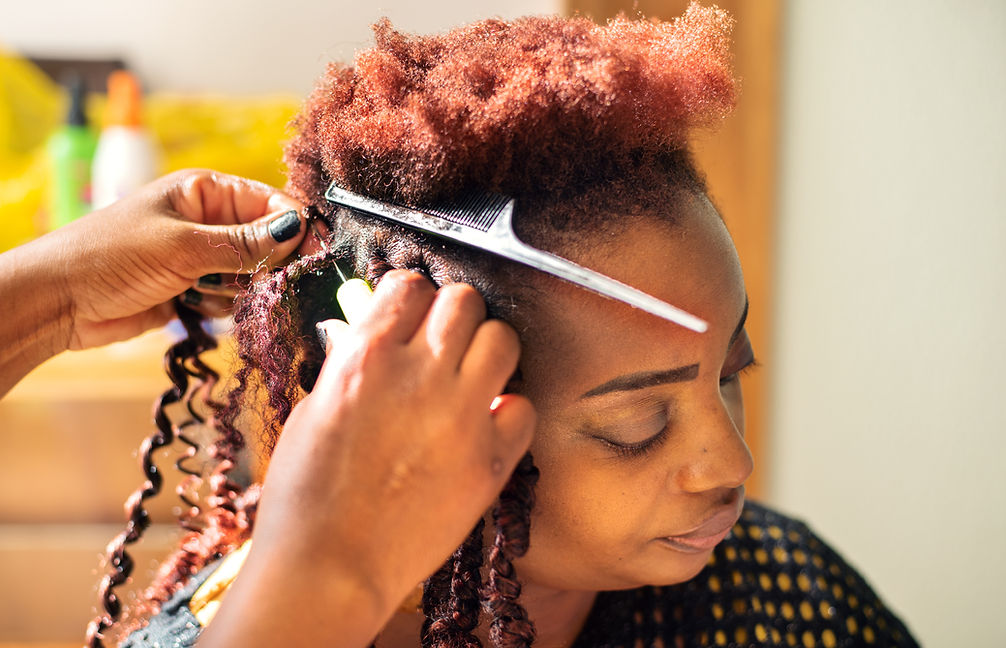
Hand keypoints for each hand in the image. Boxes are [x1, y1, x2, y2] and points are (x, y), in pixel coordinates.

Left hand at [56, 168, 306, 349]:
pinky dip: (221, 307)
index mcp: (205, 192)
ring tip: (203, 293)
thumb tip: (297, 229)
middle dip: (266, 265)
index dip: (296, 226)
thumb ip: (244, 243)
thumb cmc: (110, 255)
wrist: (58, 300)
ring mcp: (201, 257)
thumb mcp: (182, 246)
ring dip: (237, 290)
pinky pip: (231, 299)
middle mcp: (208, 221)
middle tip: (254, 282)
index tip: (317, 255)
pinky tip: (192, 307)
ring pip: (252, 275)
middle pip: (268, 241)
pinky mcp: (194, 289)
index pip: (271, 202)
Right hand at [200, 271, 536, 646]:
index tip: (412, 314)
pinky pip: (525, 407)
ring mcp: (460, 416)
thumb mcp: (314, 408)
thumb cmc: (306, 495)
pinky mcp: (490, 460)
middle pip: (465, 301)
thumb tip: (380, 334)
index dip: (413, 297)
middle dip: (455, 316)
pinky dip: (510, 411)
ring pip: (503, 339)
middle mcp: (418, 375)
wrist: (328, 568)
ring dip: (488, 351)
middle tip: (445, 343)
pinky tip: (486, 425)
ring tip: (471, 377)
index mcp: (365, 357)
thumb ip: (354, 363)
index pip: (410, 285)